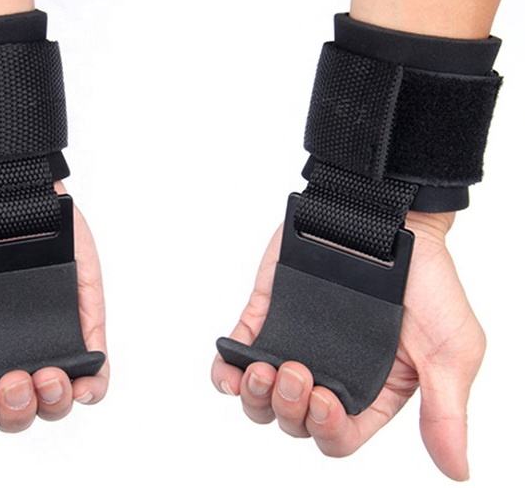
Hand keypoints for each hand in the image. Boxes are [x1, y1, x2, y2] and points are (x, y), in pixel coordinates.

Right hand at [0, 182, 108, 433]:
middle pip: (16, 412)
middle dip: (15, 410)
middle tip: (12, 382)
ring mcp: (41, 335)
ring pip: (57, 397)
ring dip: (54, 402)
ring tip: (45, 376)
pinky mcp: (77, 315)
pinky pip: (94, 363)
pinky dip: (93, 383)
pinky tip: (81, 380)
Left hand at [211, 211, 484, 480]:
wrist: (387, 220)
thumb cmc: (426, 282)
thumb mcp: (451, 351)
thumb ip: (443, 412)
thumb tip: (457, 471)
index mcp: (370, 391)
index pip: (337, 436)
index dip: (325, 429)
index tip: (326, 399)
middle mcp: (330, 373)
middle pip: (293, 421)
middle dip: (288, 408)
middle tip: (298, 372)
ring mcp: (295, 345)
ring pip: (260, 398)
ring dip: (254, 396)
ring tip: (263, 369)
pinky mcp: (267, 317)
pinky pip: (234, 357)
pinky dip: (224, 372)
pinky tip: (231, 368)